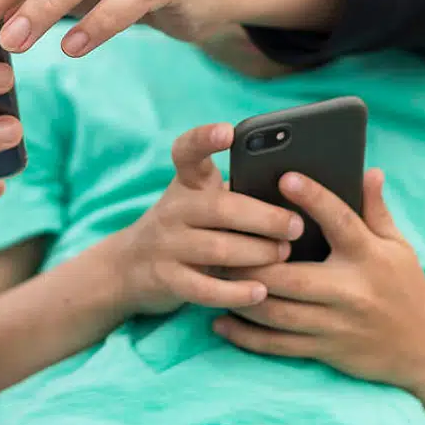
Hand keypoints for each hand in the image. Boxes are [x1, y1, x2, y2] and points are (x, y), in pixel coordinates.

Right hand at [111, 123, 302, 315]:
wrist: (127, 267)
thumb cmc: (185, 229)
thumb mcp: (199, 202)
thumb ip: (234, 195)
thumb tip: (296, 195)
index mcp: (185, 184)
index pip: (187, 152)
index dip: (205, 138)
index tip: (228, 131)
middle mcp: (172, 210)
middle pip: (220, 208)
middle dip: (264, 217)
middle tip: (296, 226)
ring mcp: (166, 245)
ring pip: (217, 248)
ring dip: (257, 253)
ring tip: (284, 255)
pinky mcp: (165, 279)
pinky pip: (204, 288)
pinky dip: (235, 292)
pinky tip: (260, 292)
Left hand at [214, 169, 424, 391]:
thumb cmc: (406, 286)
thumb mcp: (398, 246)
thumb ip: (376, 210)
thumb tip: (369, 170)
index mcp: (370, 257)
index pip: (341, 222)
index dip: (314, 199)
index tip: (286, 176)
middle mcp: (352, 292)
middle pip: (292, 276)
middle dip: (253, 260)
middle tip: (221, 239)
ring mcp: (336, 326)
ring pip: (278, 313)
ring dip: (241, 295)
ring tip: (214, 275)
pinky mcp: (325, 351)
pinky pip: (278, 346)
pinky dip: (246, 336)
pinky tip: (221, 320)